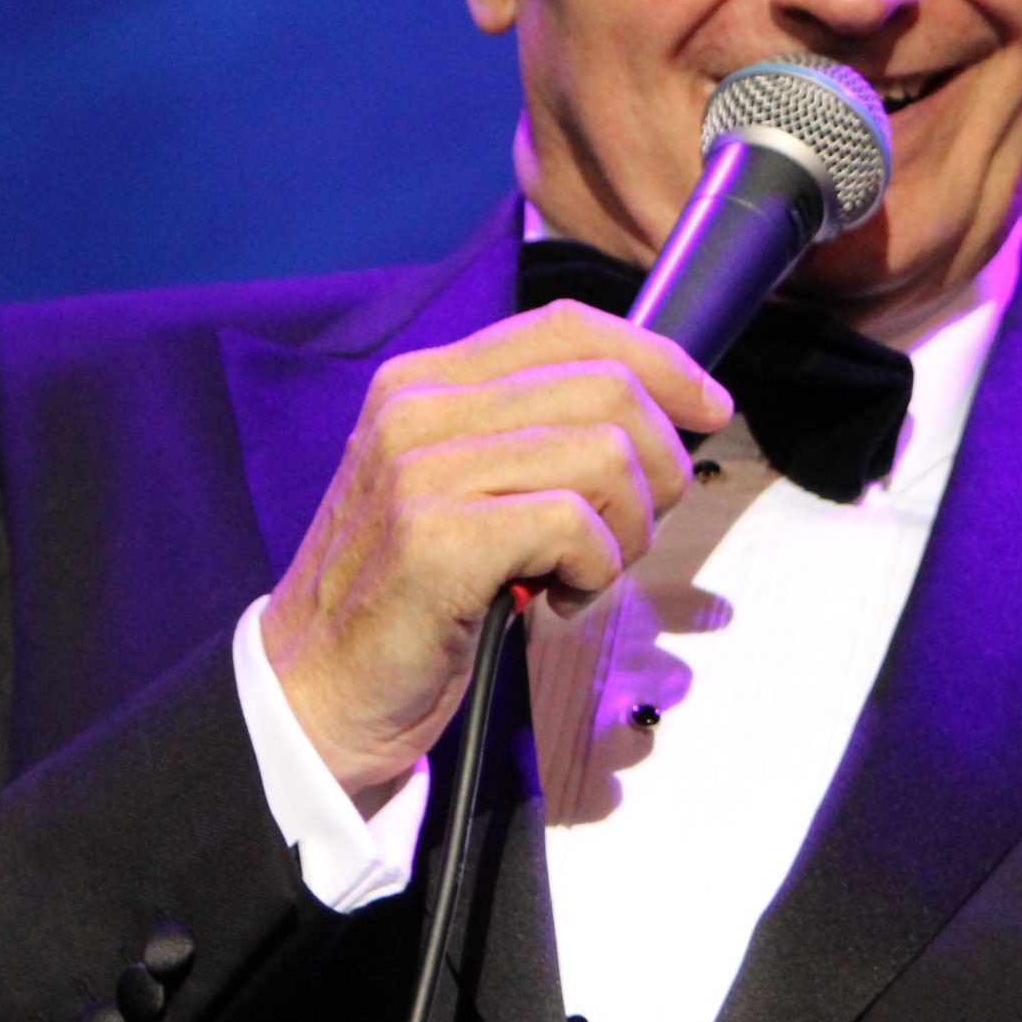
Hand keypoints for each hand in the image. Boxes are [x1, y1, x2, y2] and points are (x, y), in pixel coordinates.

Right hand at [261, 301, 731, 798]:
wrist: (314, 695)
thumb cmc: (406, 602)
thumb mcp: (462, 491)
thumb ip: (530, 438)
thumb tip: (654, 415)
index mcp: (425, 383)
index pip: (568, 326)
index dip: (658, 357)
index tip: (707, 405)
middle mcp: (418, 409)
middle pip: (607, 386)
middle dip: (659, 465)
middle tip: (632, 530)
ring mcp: (422, 469)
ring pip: (605, 453)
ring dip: (628, 528)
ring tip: (586, 573)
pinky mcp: (437, 536)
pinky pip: (576, 523)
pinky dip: (596, 570)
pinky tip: (558, 600)